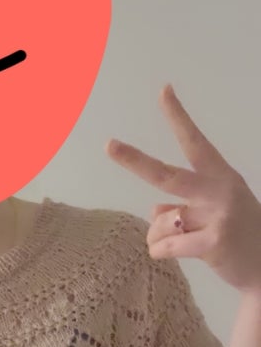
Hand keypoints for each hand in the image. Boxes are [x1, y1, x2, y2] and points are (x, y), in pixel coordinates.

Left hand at [105, 83, 260, 294]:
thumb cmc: (237, 237)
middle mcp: (219, 191)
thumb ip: (183, 205)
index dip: (178, 116)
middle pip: (165, 174)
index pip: (195, 142)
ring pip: (159, 223)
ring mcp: (217, 216)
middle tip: (108, 145)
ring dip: (161, 238)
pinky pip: (163, 246)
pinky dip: (161, 253)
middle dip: (133, 160)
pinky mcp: (212, 243)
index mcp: (220, 177)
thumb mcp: (215, 212)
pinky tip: (184, 256)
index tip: (163, 90)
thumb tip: (154, 210)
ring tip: (190, 244)